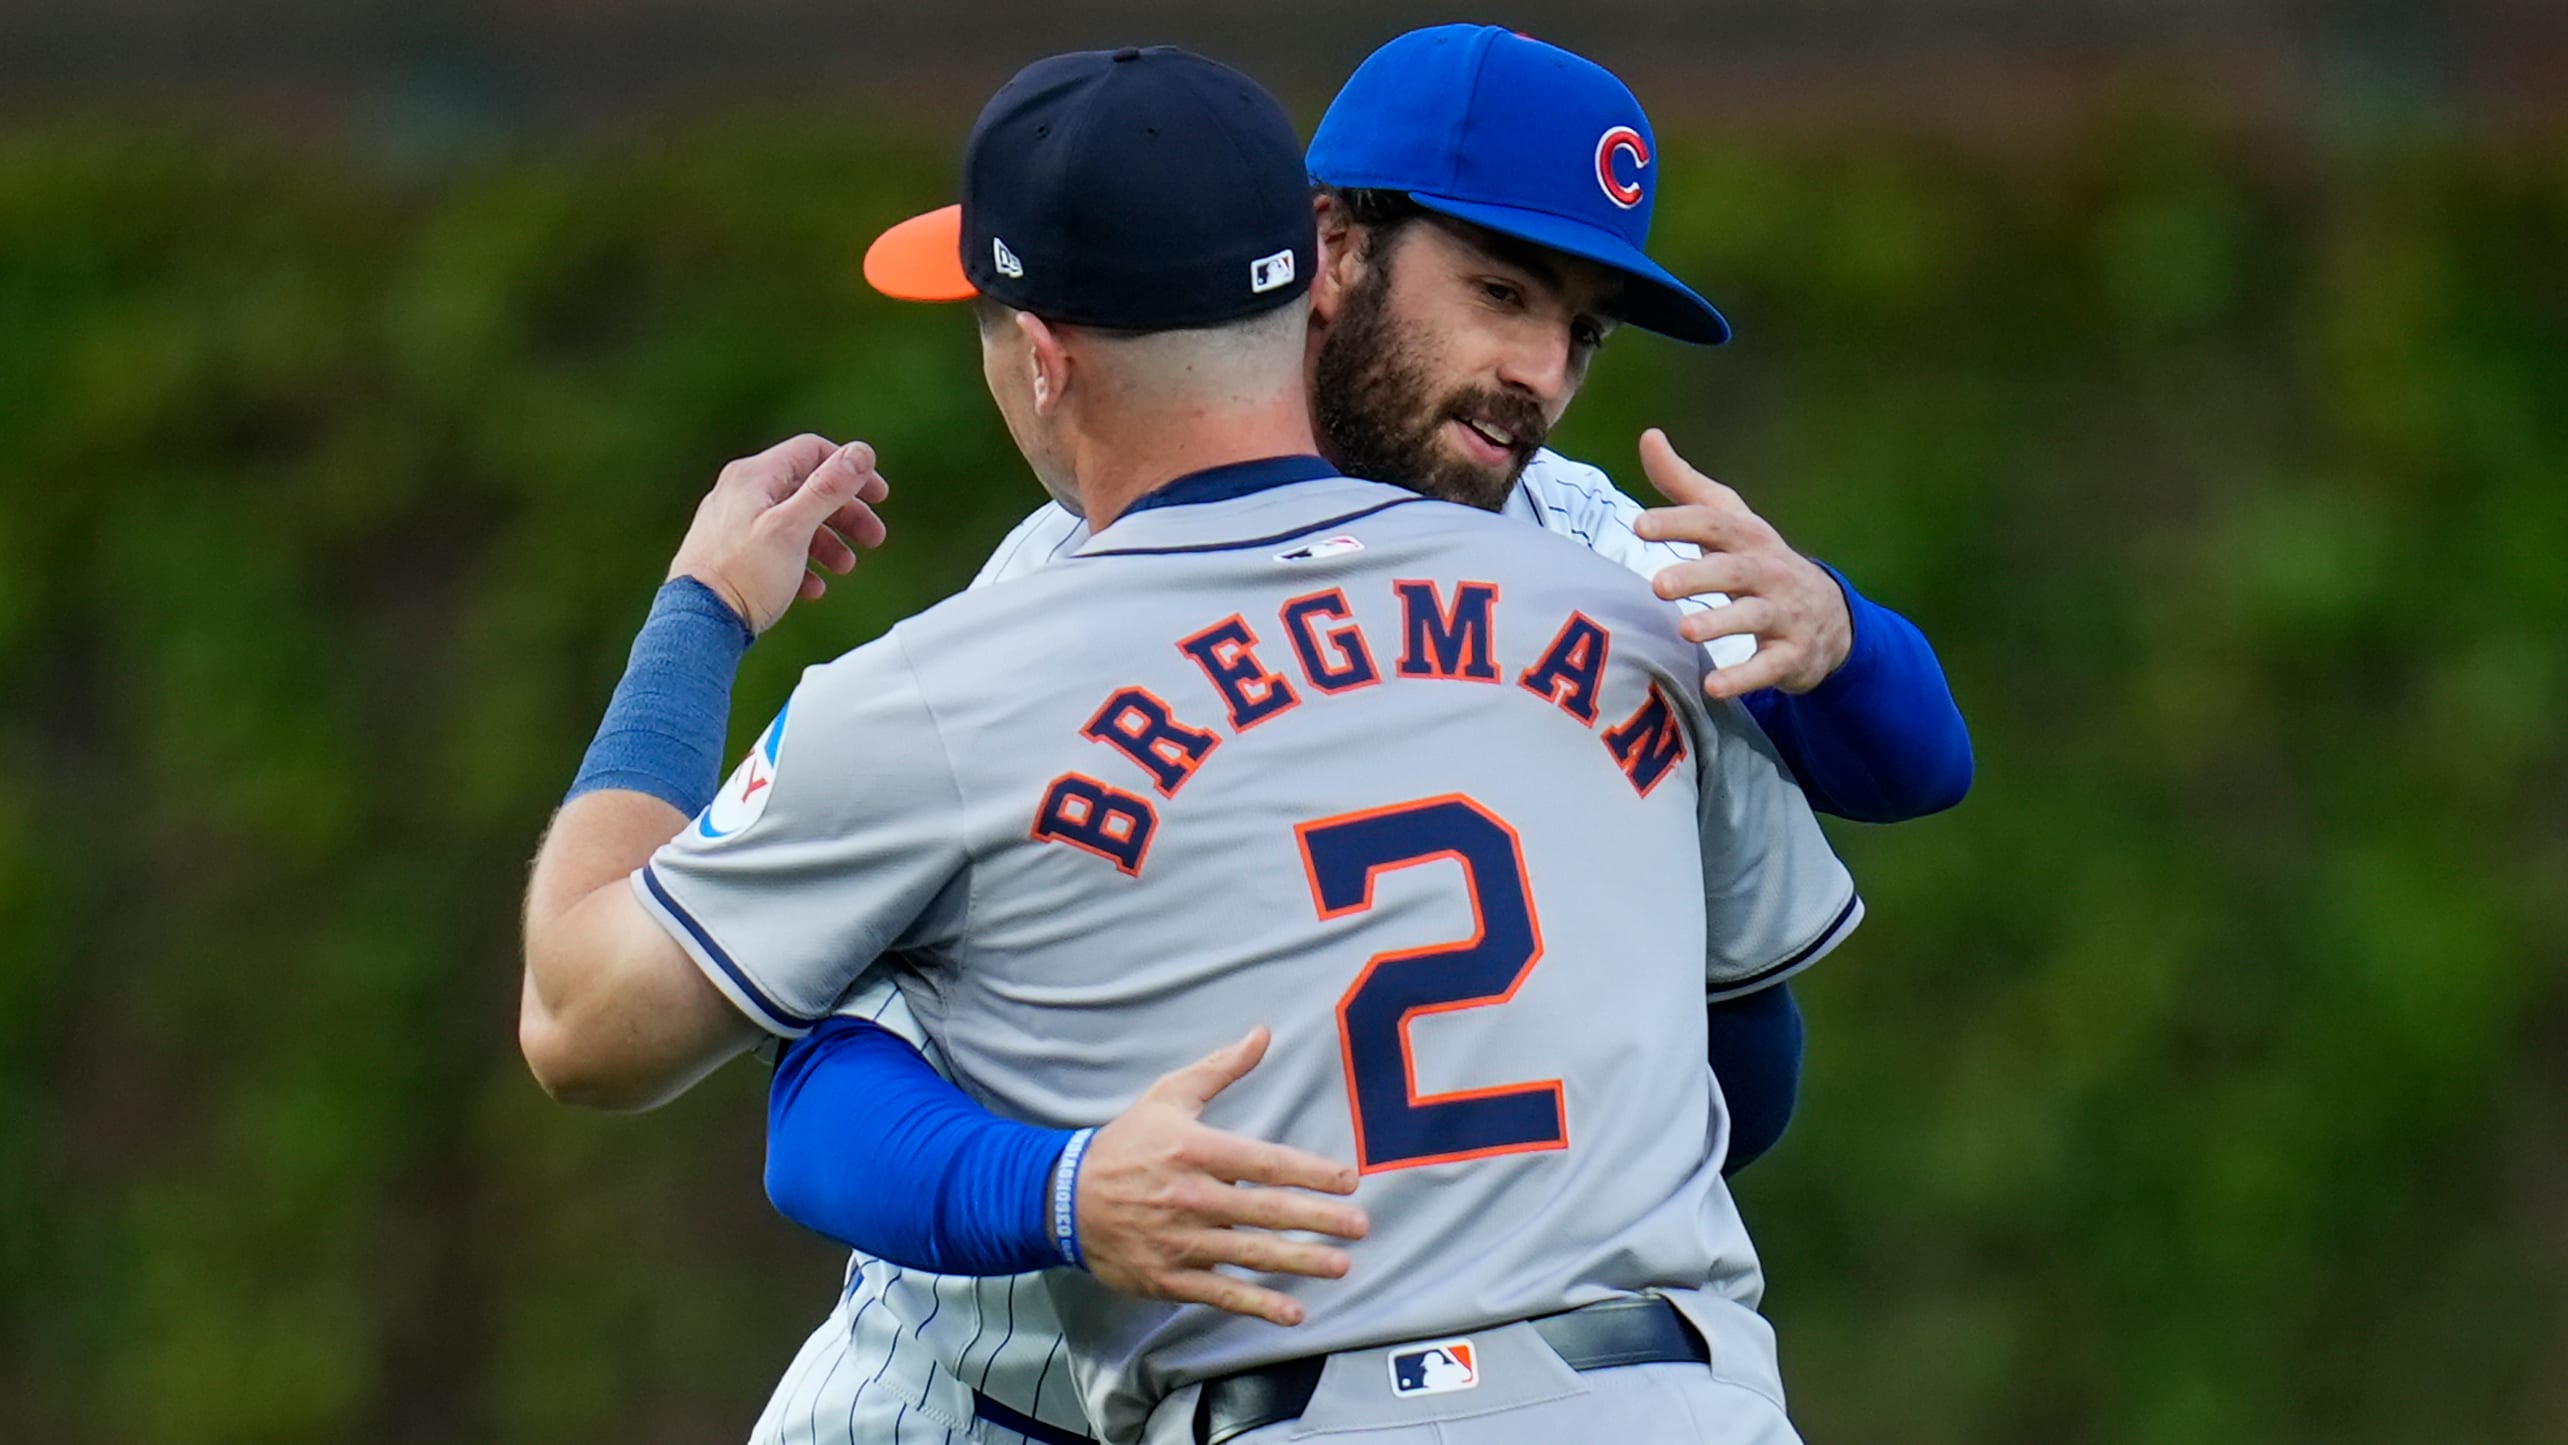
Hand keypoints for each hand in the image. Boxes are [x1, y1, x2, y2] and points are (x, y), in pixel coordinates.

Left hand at [667, 434, 890, 634]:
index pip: (813, 452)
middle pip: (806, 489)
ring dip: (827, 542)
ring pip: (792, 521)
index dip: (851, 471)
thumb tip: (859, 453)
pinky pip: (774, 549)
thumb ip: (828, 489)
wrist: (698, 623)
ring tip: (844, 567)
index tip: (877, 496)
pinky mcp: (729, 554)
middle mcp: (740, 493)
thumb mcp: (794, 528)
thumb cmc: (742, 575)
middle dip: (845, 514)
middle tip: (873, 538)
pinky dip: (799, 563)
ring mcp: (732, 523)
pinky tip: (812, 587)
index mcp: (754, 477)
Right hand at [1075, 1027, 1367, 1325]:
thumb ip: (1220, 1068)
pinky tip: (1292, 1313)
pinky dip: (1258, 1305)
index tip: (1349, 1179)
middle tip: (1360, 1226)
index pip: (1265, 1162)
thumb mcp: (1169, 1096)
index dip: (1311, 1172)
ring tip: (1340, 1265)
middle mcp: (1192, 1197)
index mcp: (1195, 1151)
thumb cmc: (1126, 1144)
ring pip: (1251, 1255)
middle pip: (1267, 1210)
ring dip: (1300, 1262)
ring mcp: (1181, 1242)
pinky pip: (1221, 1293)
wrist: (1064, 1199)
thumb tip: (1263, 1034)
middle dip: (1319, 1220)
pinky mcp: (1169, 1278)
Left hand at [1631, 428, 1850, 698]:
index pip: (1714, 523)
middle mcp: (1770, 572)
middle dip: (1698, 575)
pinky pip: (1770, 667)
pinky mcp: (1793, 655)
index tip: (1639, 525)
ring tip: (1686, 631)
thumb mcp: (1730, 522)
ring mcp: (1785, 614)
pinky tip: (1714, 688)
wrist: (1831, 618)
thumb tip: (1649, 436)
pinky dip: (1745, 678)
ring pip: (1753, 617)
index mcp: (1750, 537)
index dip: (1679, 521)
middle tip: (1657, 585)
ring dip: (1721, 623)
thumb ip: (1685, 485)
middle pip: (1734, 570)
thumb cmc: (1760, 563)